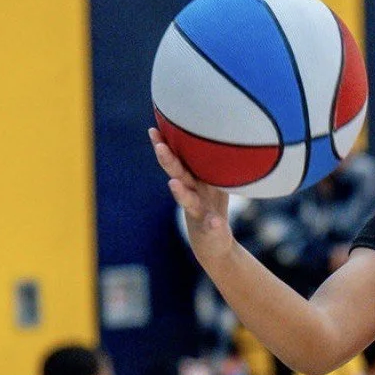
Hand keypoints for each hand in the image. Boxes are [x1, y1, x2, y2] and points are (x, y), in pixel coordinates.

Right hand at [149, 128, 233, 266]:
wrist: (214, 244)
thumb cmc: (212, 207)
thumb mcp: (213, 182)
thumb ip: (211, 164)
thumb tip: (220, 134)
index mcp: (193, 179)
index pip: (177, 159)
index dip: (165, 145)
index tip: (153, 130)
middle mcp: (192, 194)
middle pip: (178, 175)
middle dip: (168, 161)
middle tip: (159, 147)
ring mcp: (199, 212)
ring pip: (187, 200)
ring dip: (180, 193)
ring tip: (173, 184)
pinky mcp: (210, 230)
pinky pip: (211, 226)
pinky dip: (213, 224)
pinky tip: (215, 222)